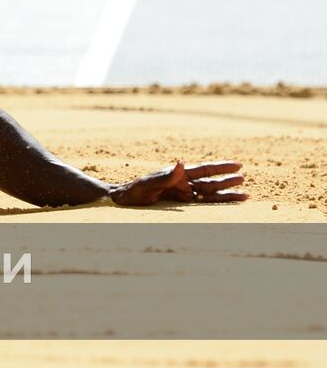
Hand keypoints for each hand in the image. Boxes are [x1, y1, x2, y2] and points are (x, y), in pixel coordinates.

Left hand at [108, 160, 245, 205]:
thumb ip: (165, 176)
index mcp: (177, 174)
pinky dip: (214, 205)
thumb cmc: (133, 191)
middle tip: (244, 179)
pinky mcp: (180, 205)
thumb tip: (182, 163)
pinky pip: (201, 205)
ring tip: (244, 195)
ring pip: (209, 194)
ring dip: (225, 194)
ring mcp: (182, 194)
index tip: (238, 165)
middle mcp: (182, 183)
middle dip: (226, 181)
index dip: (221, 168)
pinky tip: (225, 205)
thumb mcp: (148, 184)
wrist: (122, 201)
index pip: (204, 170)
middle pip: (209, 181)